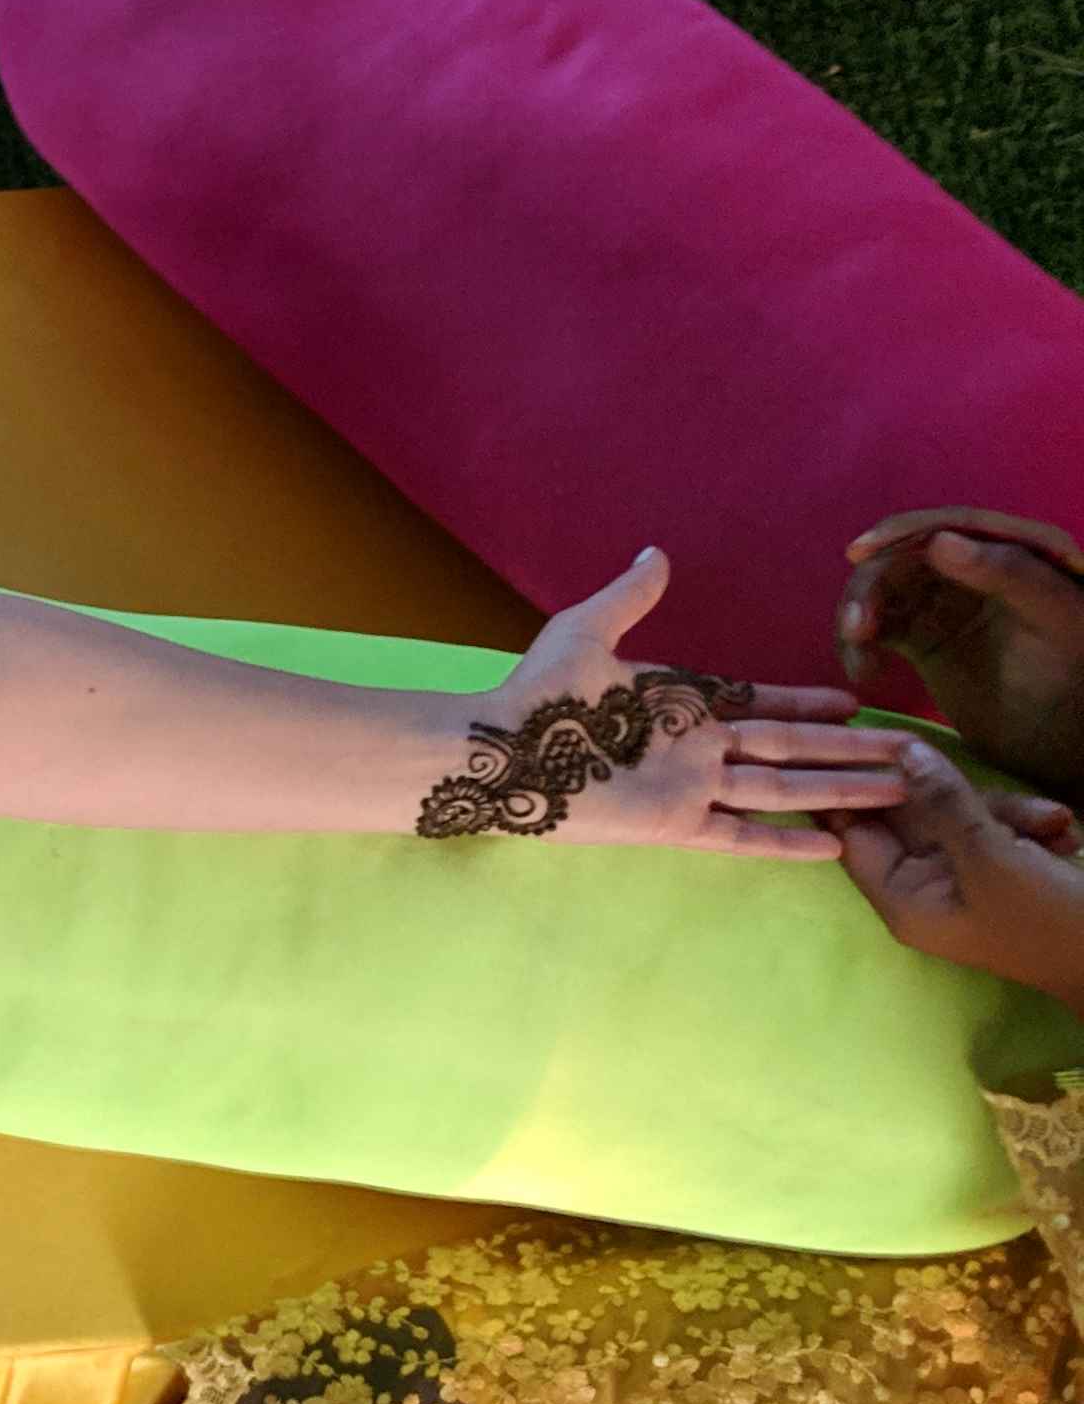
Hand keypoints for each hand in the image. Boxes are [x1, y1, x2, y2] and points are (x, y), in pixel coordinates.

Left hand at [436, 550, 909, 858]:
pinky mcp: (673, 823)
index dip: (802, 701)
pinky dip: (786, 843)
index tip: (850, 702)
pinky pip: (740, 834)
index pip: (758, 702)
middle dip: (848, 749)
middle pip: (789, 747)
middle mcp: (694, 746)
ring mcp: (688, 786)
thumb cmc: (533, 692)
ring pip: (784, 790)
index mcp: (679, 702)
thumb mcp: (585, 631)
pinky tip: (832, 848)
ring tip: (899, 789)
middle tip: (909, 751)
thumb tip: (655, 555)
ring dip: (841, 789)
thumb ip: (628, 597)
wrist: (494, 749)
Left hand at [832, 738, 1083, 1003]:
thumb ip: (943, 802)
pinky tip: (1063, 833)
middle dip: (962, 800)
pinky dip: (1031, 825)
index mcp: (902, 898)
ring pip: (964, 815)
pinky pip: (1000, 828)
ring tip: (1054, 824)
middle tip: (1001, 805)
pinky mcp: (1003, 866)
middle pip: (914, 817)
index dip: (855, 789)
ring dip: (1012, 814)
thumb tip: (902, 753)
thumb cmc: (1048, 919)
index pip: (854, 834)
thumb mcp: (991, 857)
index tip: (864, 743)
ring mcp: (963, 876)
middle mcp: (923, 887)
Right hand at [838, 506, 1083, 793]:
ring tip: (859, 659)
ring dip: (858, 617)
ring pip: (883, 591)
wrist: (1062, 738)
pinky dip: (860, 646)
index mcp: (1019, 548)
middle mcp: (978, 568)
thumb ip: (1007, 572)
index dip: (901, 532)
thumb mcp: (1053, 616)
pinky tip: (865, 673)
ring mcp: (947, 602)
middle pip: (904, 556)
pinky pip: (877, 628)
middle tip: (855, 630)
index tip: (858, 553)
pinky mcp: (923, 636)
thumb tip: (937, 541)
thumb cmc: (1075, 676)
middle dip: (871, 587)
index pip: (952, 525)